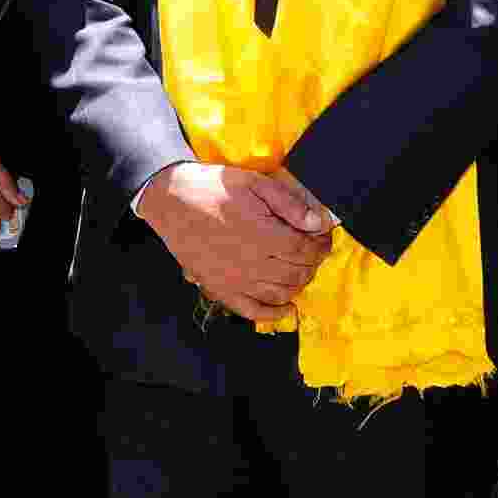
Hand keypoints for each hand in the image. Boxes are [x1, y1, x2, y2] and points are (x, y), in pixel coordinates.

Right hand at [140, 163, 335, 321]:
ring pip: (281, 293)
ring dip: (298, 284)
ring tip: (301, 269)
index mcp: (264, 236)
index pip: (306, 249)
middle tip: (314, 250)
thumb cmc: (213, 188)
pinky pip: (252, 311)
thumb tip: (318, 223)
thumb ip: (289, 204)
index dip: (321, 244)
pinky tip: (287, 308)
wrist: (172, 200)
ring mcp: (236, 281)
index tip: (325, 237)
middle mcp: (253, 264)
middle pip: (297, 272)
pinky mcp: (221, 290)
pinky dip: (273, 314)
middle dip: (313, 262)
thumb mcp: (255, 183)